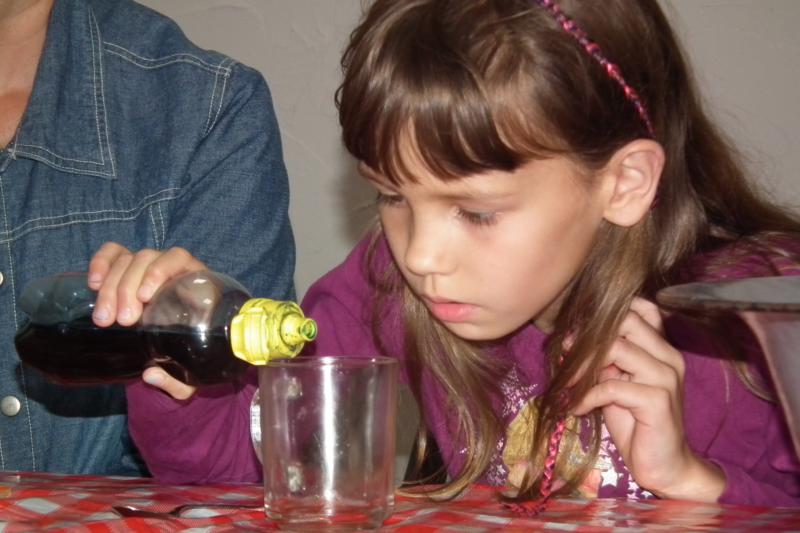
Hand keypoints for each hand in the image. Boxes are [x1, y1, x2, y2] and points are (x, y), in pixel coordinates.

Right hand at [88, 242, 205, 399]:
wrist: (184, 353)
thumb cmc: (194, 358)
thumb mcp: (192, 375)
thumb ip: (177, 379)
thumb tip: (150, 374)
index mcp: (196, 283)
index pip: (178, 259)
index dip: (159, 271)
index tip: (145, 298)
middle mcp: (172, 269)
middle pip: (146, 260)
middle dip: (128, 289)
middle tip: (122, 320)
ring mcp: (148, 267)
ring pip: (126, 260)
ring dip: (112, 287)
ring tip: (105, 318)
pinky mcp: (127, 270)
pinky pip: (113, 254)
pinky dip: (101, 263)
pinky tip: (93, 283)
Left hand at [572, 298, 725, 501]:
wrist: (665, 465)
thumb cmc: (637, 423)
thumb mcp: (616, 384)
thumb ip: (605, 360)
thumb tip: (570, 340)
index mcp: (662, 349)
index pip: (643, 309)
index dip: (608, 313)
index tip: (579, 331)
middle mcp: (669, 357)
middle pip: (625, 323)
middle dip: (589, 337)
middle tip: (565, 354)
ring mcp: (666, 377)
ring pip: (616, 349)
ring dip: (583, 366)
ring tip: (567, 383)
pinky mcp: (658, 400)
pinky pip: (611, 387)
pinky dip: (587, 397)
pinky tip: (577, 409)